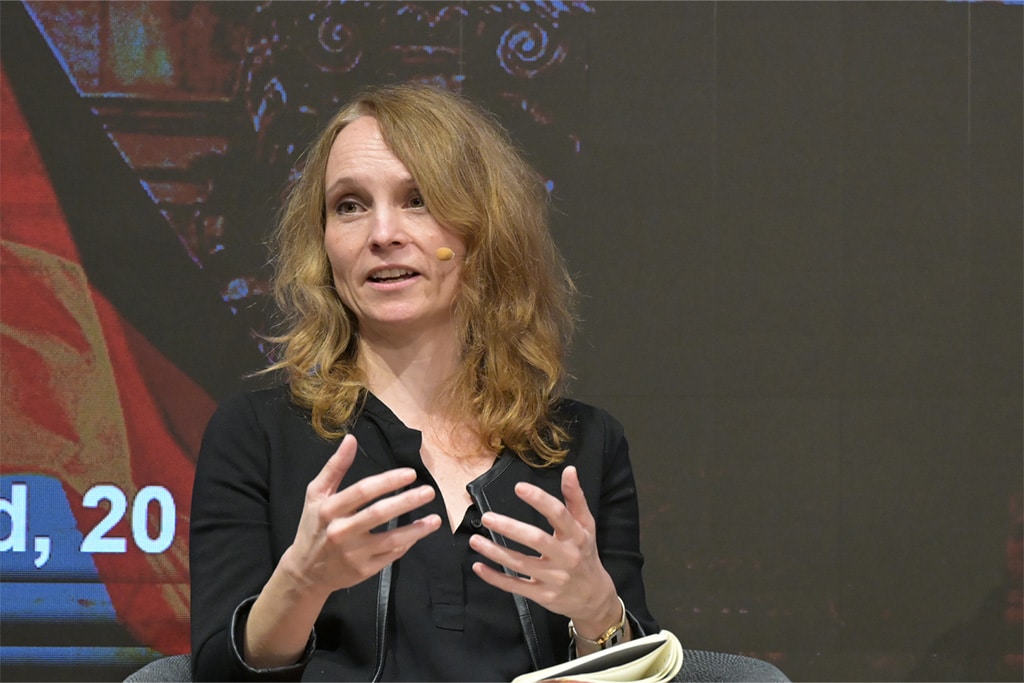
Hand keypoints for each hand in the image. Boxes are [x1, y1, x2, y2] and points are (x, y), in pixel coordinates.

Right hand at [281, 434, 441, 597]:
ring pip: (391, 540)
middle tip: (429, 492)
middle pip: (379, 514)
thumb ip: (335, 467)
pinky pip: (391, 556)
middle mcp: (341, 532)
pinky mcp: (364, 571)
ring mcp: (354, 554)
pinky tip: (419, 533)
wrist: (306, 572)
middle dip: (407, 501)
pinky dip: (407, 544)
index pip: (362, 491)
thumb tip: (350, 439)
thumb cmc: (314, 526)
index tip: (410, 473)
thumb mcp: (316, 494)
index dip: (388, 481)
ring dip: (416, 529)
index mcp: (329, 509)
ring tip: (435, 519)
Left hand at [468, 466, 620, 638]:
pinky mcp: (542, 595)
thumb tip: (569, 470)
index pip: (558, 514)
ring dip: (495, 552)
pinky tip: (478, 567)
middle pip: (536, 540)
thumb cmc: (586, 554)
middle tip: (487, 517)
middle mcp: (566, 557)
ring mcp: (553, 578)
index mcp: (576, 536)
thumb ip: (576, 499)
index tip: (519, 487)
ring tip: (474, 540)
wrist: (594, 598)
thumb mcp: (587, 526)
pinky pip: (515, 586)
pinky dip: (495, 578)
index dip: (539, 500)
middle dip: (510, 528)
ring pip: (520, 564)